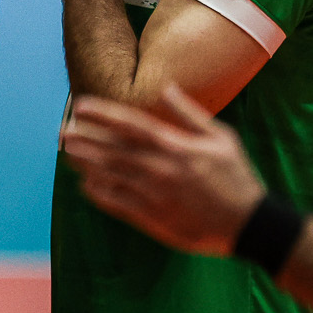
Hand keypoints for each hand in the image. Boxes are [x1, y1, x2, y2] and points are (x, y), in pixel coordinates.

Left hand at [63, 87, 265, 256]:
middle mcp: (161, 169)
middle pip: (114, 150)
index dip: (103, 114)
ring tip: (68, 153)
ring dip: (87, 163)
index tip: (80, 105)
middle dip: (86, 139)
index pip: (131, 124)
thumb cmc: (237, 177)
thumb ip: (190, 114)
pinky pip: (119, 204)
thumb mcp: (222, 139)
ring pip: (112, 176)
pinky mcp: (155, 219)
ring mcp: (156, 195)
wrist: (250, 225)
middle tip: (62, 131)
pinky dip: (100, 193)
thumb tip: (166, 87)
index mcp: (177, 146)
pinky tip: (86, 184)